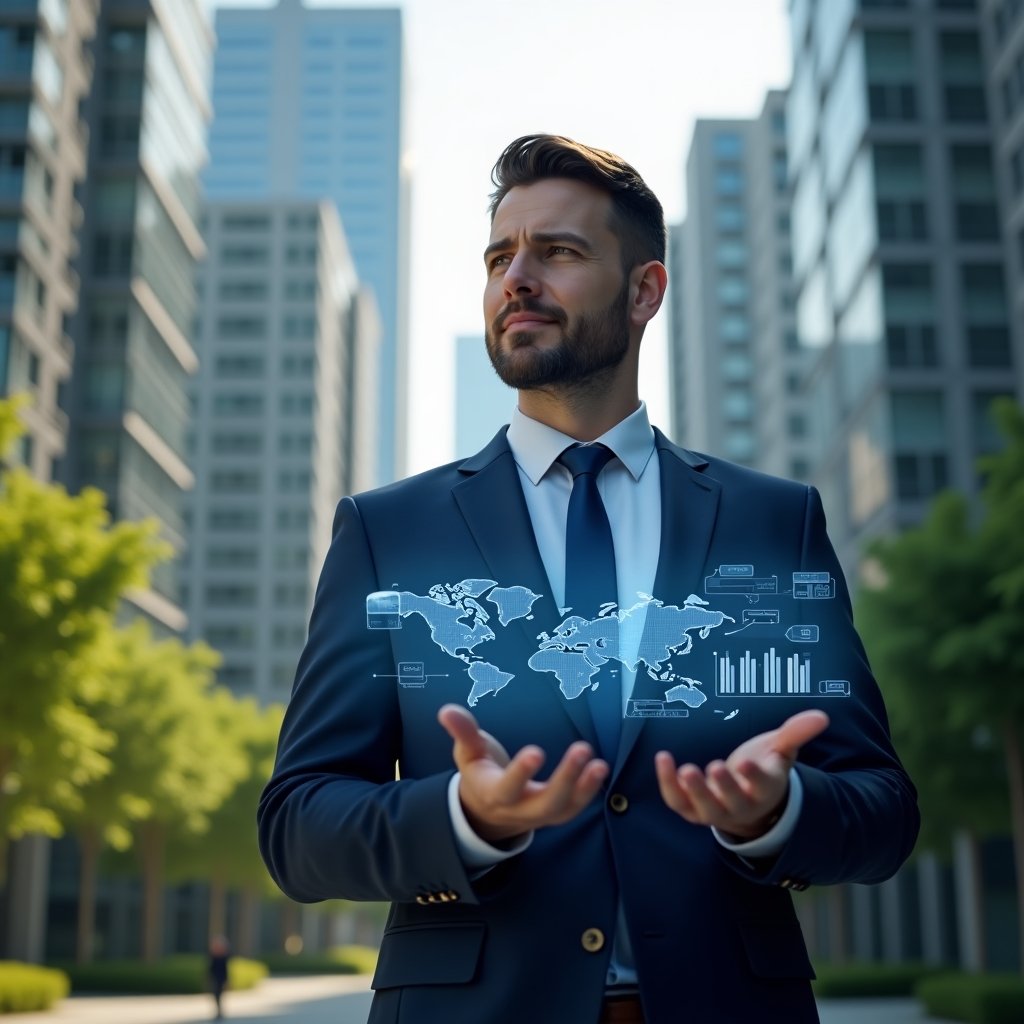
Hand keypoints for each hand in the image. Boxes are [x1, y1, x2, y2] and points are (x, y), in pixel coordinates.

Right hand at [438, 704, 608, 844]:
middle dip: (565, 779)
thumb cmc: (479, 773)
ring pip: (563, 809)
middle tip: (581, 749)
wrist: (487, 812)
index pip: (507, 788)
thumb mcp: (468, 753)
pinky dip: (589, 791)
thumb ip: (462, 732)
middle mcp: (518, 809)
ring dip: (584, 787)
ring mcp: (539, 815)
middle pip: (544, 803)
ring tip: (599, 764)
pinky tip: (600, 769)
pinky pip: (574, 808)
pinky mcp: (555, 813)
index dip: (521, 773)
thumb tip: (445, 710)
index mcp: (493, 793)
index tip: (536, 751)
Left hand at [655, 710, 828, 840]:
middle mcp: (741, 806)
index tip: (746, 762)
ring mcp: (715, 811)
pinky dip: (668, 784)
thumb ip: (796, 733)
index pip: (762, 786)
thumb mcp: (780, 750)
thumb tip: (821, 716)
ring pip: (704, 808)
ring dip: (693, 791)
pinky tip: (663, 759)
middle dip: (723, 786)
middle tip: (713, 768)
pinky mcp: (691, 809)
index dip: (754, 776)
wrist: (748, 801)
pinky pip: (678, 802)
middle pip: (732, 802)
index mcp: (765, 790)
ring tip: (685, 769)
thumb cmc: (764, 768)